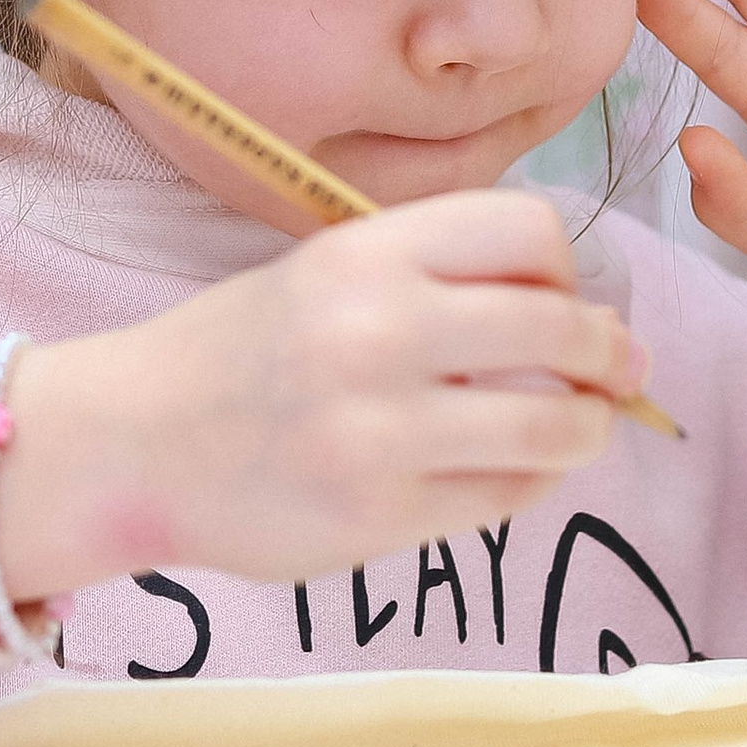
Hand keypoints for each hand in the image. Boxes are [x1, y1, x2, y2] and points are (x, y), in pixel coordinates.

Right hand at [0, 194, 648, 601]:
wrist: (133, 444)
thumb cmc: (244, 353)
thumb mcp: (327, 273)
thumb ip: (439, 279)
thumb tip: (593, 319)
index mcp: (365, 253)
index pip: (529, 231)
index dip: (564, 267)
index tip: (557, 295)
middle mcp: (378, 331)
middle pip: (563, 327)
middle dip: (608, 352)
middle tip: (613, 369)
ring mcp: (382, 430)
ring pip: (556, 425)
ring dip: (585, 427)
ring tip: (573, 426)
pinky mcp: (381, 515)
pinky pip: (505, 496)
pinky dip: (527, 482)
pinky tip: (504, 470)